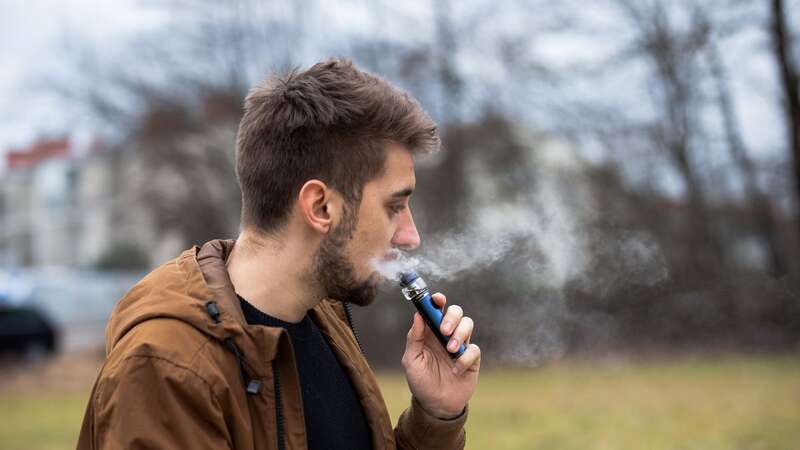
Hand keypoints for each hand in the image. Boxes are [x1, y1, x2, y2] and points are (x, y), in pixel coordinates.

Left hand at [401, 292, 479, 417]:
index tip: (437, 299)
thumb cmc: (421, 381)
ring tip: (450, 350)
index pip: (436, 309)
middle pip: (456, 312)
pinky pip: (474, 349)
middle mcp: (446, 334)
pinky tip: (456, 370)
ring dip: (460, 334)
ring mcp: (460, 345)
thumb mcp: (411, 360)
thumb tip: (418, 316)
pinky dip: (465, 358)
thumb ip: (414, 338)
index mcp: (429, 332)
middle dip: (451, 317)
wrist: (436, 405)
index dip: (437, 300)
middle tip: (444, 331)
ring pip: (468, 324)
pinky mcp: (472, 358)